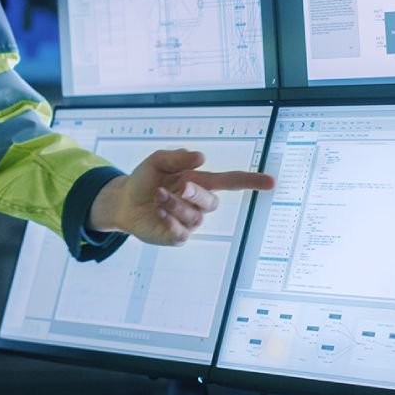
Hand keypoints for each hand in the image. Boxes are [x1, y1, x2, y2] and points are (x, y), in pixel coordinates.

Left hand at [86, 149, 274, 245]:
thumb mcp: (157, 161)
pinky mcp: (176, 237)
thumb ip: (178, 158)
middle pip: (212, 202)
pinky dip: (171, 222)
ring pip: (195, 217)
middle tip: (180, 186)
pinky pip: (182, 233)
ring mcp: (189, 222)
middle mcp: (198, 203)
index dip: (251, 182)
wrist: (124, 201)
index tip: (271, 182)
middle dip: (196, 193)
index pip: (231, 182)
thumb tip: (201, 157)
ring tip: (158, 196)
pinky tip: (159, 213)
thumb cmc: (145, 179)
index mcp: (199, 182)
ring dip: (175, 205)